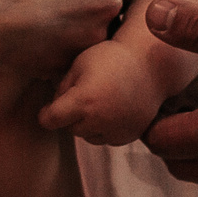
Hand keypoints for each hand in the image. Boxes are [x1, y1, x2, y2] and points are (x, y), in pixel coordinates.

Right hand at [0, 0, 133, 81]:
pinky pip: (74, 61)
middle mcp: (108, 5)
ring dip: (75, 28)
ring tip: (43, 20)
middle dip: (83, 0)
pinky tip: (34, 41)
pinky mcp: (68, 67)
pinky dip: (59, 53)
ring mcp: (89, 41)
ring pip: (92, 31)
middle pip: (105, 2)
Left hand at [39, 39, 170, 145]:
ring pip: (89, 136)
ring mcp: (116, 130)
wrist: (151, 65)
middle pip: (70, 129)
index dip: (46, 115)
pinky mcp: (129, 136)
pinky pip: (107, 138)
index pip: (51, 120)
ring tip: (101, 100)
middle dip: (71, 116)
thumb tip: (52, 109)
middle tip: (85, 94)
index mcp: (83, 101)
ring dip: (89, 124)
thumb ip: (62, 88)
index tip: (47, 110)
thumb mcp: (79, 64)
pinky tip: (114, 107)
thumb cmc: (112, 58)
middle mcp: (99, 120)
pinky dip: (106, 128)